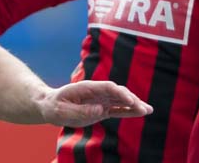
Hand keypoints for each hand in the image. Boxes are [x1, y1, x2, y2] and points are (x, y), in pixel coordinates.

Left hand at [37, 80, 152, 126]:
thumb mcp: (62, 111)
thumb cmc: (54, 107)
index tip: (130, 100)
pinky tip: (141, 112)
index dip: (120, 93)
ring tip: (148, 110)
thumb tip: (101, 110)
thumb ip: (81, 111)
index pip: (108, 87)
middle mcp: (96, 92)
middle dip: (131, 99)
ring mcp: (100, 100)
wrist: (50, 106)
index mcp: (87, 88)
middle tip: (143, 108)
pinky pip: (118, 109)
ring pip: (120, 100)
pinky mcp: (102, 109)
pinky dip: (129, 110)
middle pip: (117, 92)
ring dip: (134, 104)